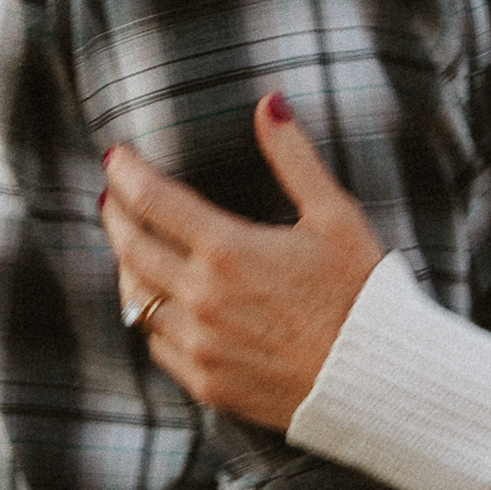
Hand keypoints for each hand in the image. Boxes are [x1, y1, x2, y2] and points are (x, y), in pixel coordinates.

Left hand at [99, 95, 385, 427]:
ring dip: (127, 267)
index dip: (127, 173)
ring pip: (136, 301)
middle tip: (112, 197)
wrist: (377, 381)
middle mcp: (202, 299)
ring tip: (130, 248)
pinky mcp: (207, 384)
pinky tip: (158, 305)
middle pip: (131, 248)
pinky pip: (157, 345)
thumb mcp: (335, 216)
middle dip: (116, 215)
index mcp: (228, 250)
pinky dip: (150, 318)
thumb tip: (269, 105)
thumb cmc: (362, 295)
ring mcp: (200, 345)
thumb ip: (294, 158)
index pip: (153, 201)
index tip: (116, 158)